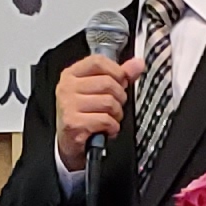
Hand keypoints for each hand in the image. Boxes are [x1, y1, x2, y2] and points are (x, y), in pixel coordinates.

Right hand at [54, 53, 136, 173]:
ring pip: (109, 102)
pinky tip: (106, 129)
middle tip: (115, 106)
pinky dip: (112, 127)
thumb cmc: (83, 115)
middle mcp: (67, 88)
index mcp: (71, 75)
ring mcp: (68, 105)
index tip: (120, 82)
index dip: (116, 72)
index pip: (98, 62)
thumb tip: (138, 64)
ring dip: (116, 114)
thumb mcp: (98, 91)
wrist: (69, 142)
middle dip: (119, 97)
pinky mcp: (73, 123)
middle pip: (107, 83)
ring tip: (110, 118)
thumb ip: (119, 76)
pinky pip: (106, 120)